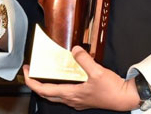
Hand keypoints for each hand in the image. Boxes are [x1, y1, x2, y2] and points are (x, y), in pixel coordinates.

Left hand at [23, 46, 140, 110]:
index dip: (31, 81)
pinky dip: (59, 86)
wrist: (124, 98)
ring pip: (55, 95)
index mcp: (71, 94)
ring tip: (44, 73)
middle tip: (31, 72)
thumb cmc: (111, 90)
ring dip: (47, 85)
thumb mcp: (97, 71)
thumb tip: (75, 50)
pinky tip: (65, 77)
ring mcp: (77, 101)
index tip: (26, 72)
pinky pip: (66, 93)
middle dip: (36, 83)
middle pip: (46, 94)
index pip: (43, 90)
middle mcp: (72, 99)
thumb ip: (84, 60)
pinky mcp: (84, 99)